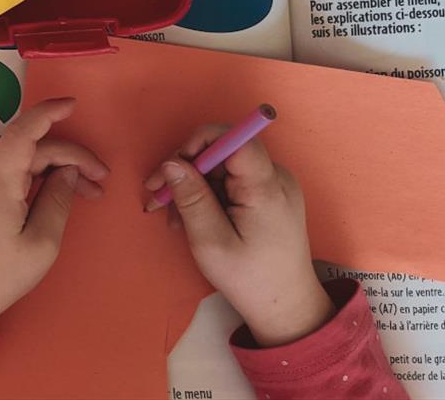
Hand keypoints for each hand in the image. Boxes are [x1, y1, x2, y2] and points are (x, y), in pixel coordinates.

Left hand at [0, 98, 108, 321]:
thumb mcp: (41, 243)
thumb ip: (59, 200)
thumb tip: (69, 172)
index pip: (22, 133)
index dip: (47, 113)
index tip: (73, 105)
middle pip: (32, 149)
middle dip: (71, 159)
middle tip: (101, 182)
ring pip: (23, 160)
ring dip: (56, 169)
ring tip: (88, 192)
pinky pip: (11, 172)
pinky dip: (37, 178)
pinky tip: (59, 194)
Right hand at [143, 126, 334, 346]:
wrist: (286, 306)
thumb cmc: (249, 279)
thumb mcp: (211, 242)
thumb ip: (191, 198)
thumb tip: (171, 162)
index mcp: (266, 187)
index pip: (234, 138)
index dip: (199, 143)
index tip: (173, 168)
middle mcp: (275, 177)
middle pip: (223, 152)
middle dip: (187, 170)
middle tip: (158, 199)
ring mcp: (274, 186)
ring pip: (222, 168)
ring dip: (193, 186)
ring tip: (173, 218)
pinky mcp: (268, 196)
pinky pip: (231, 182)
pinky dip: (208, 195)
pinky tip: (192, 218)